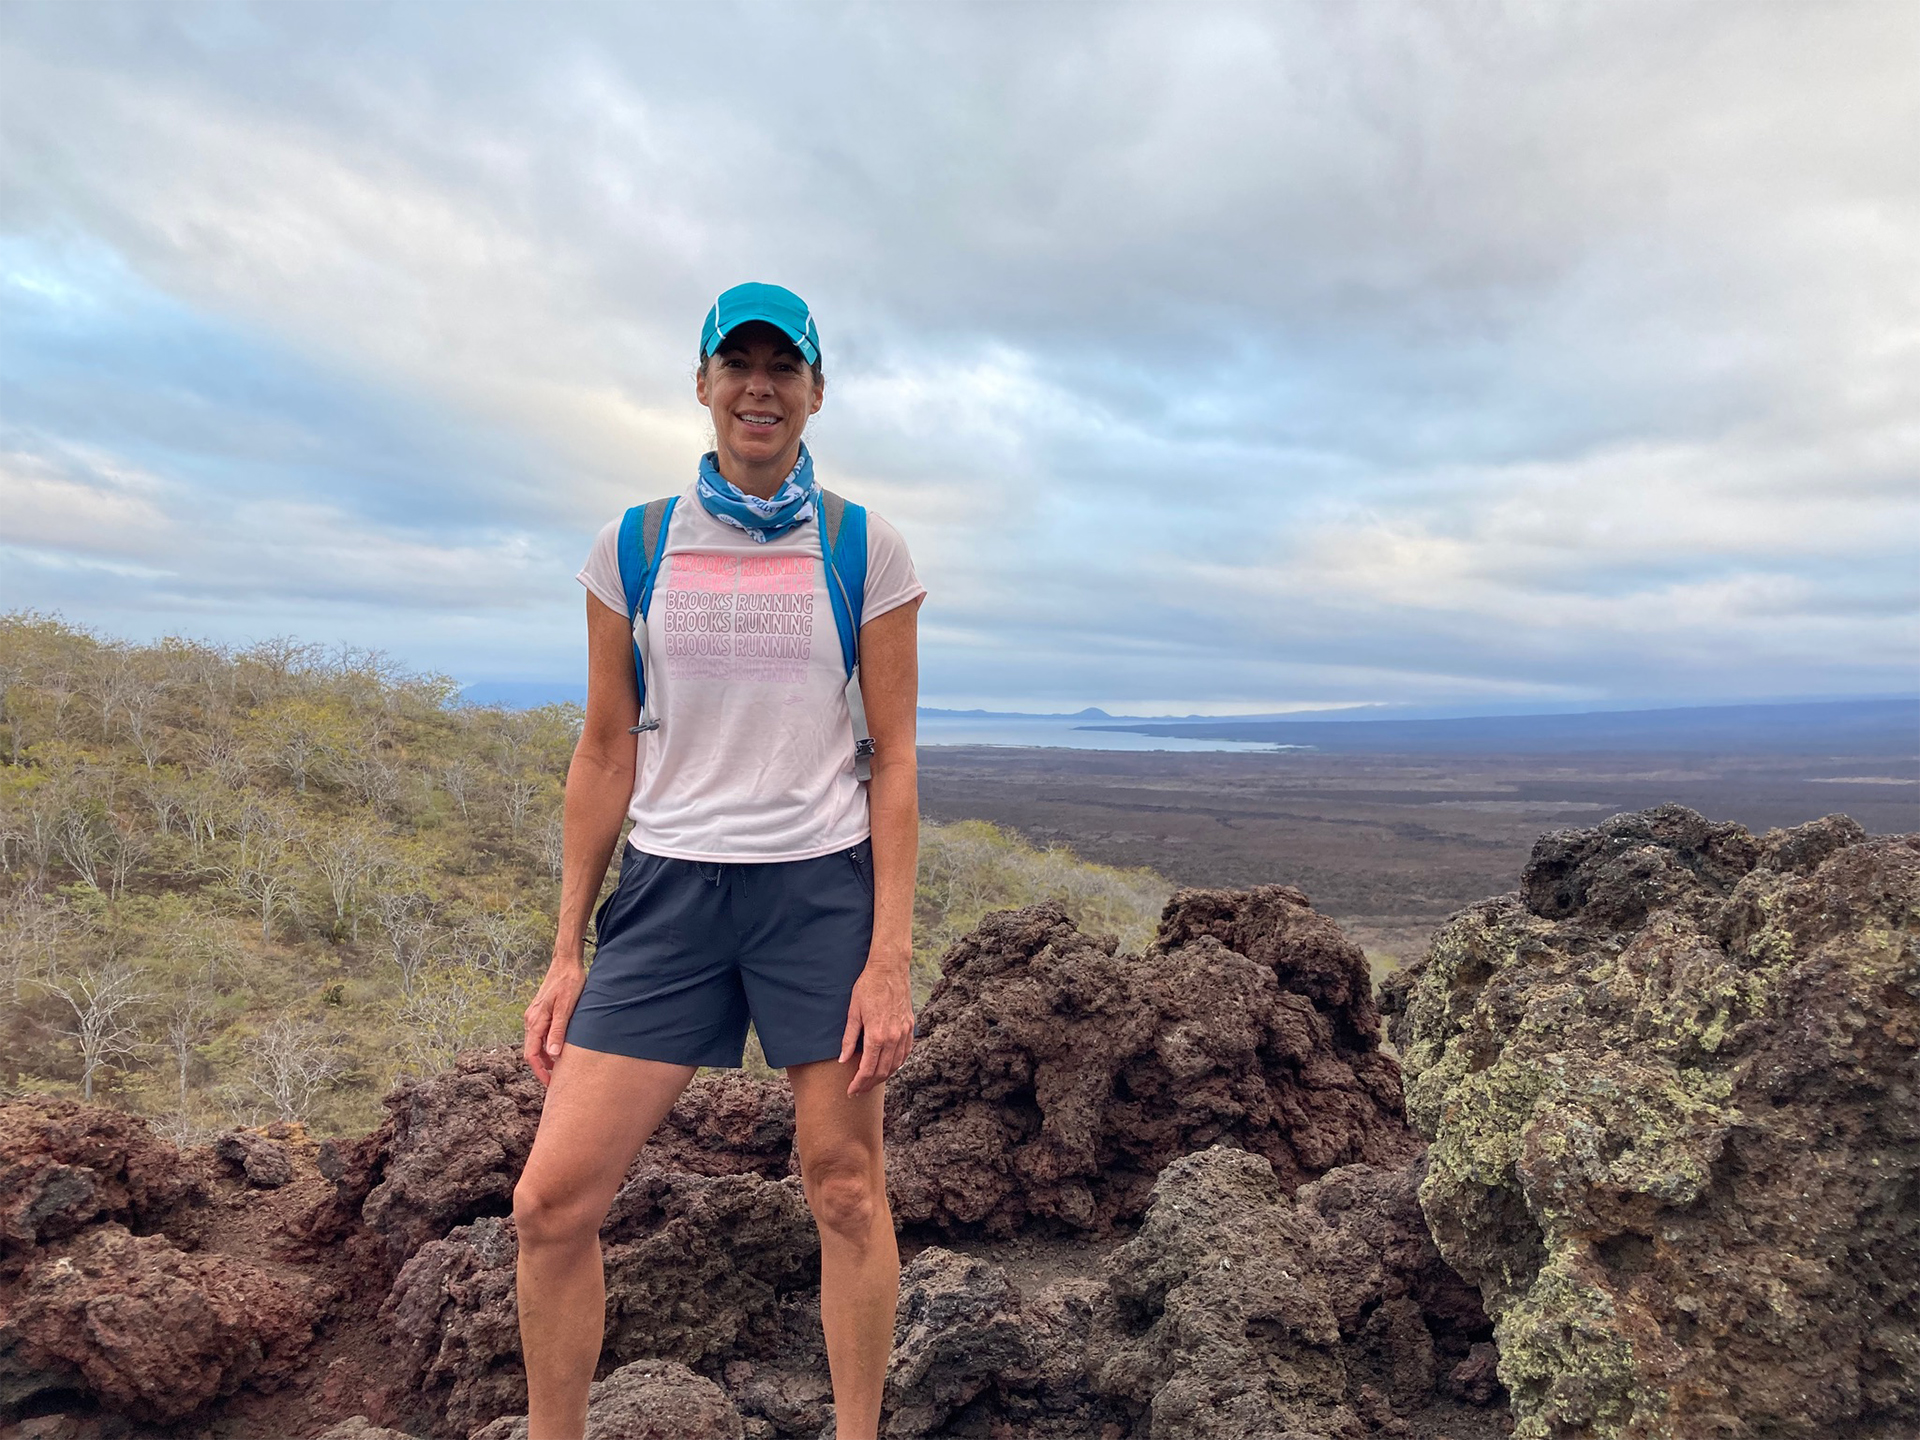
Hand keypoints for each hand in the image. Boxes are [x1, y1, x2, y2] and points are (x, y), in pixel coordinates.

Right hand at [524, 957, 585, 1087]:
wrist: (566, 962)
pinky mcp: (541, 1012)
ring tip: (561, 1069)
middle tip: (557, 1081)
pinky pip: (541, 1034)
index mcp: (535, 1021)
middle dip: (543, 1068)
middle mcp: (531, 1020)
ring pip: (537, 1043)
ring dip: (546, 1057)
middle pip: (532, 1051)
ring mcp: (534, 1016)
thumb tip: (554, 1056)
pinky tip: (561, 1049)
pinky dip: (548, 1045)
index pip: (531, 1054)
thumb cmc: (569, 982)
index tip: (550, 1084)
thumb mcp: (566, 1008)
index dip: (540, 1072)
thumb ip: (559, 1031)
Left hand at [839, 961, 913, 1096]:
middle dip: (869, 1084)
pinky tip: (889, 1067)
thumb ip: (849, 1038)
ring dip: (883, 1077)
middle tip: (858, 1090)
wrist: (889, 969)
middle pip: (882, 1071)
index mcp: (877, 1035)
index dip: (858, 1083)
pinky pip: (905, 1053)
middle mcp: (893, 1037)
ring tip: (871, 1081)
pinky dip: (897, 1064)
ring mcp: (904, 1032)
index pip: (868, 1069)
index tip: (851, 1090)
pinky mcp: (910, 1026)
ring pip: (896, 1064)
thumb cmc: (868, 987)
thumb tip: (843, 1059)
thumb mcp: (853, 1012)